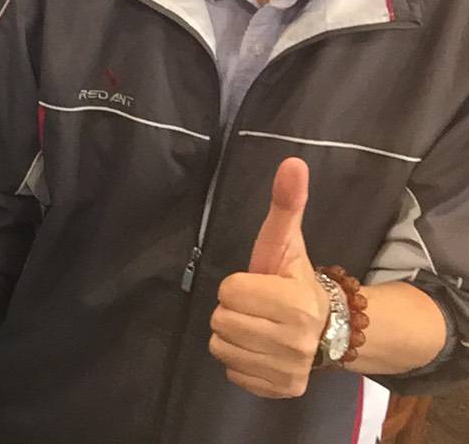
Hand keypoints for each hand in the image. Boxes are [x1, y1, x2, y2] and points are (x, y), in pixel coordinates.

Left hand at [209, 158, 330, 398]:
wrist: (329, 327)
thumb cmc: (294, 279)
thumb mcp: (286, 241)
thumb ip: (286, 203)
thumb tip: (292, 161)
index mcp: (295, 303)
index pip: (228, 290)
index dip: (237, 284)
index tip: (258, 284)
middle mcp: (295, 342)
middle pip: (221, 320)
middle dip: (233, 309)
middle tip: (257, 306)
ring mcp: (289, 370)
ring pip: (221, 348)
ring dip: (232, 335)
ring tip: (257, 325)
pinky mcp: (282, 391)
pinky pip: (233, 374)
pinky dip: (241, 362)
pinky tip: (260, 349)